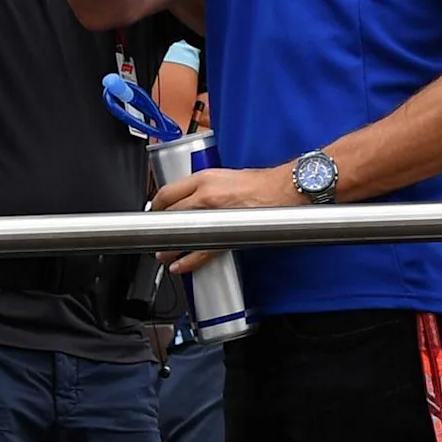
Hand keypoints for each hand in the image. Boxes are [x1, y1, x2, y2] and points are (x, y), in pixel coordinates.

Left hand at [148, 163, 296, 273]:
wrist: (285, 189)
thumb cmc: (261, 183)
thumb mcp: (225, 175)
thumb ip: (205, 186)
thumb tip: (191, 198)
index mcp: (204, 179)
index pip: (167, 193)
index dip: (156, 206)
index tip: (155, 213)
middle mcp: (206, 196)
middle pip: (170, 214)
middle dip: (160, 227)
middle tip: (158, 234)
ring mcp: (215, 216)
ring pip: (181, 233)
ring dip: (169, 246)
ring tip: (163, 254)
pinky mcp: (227, 234)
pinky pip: (201, 251)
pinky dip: (187, 261)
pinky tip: (179, 265)